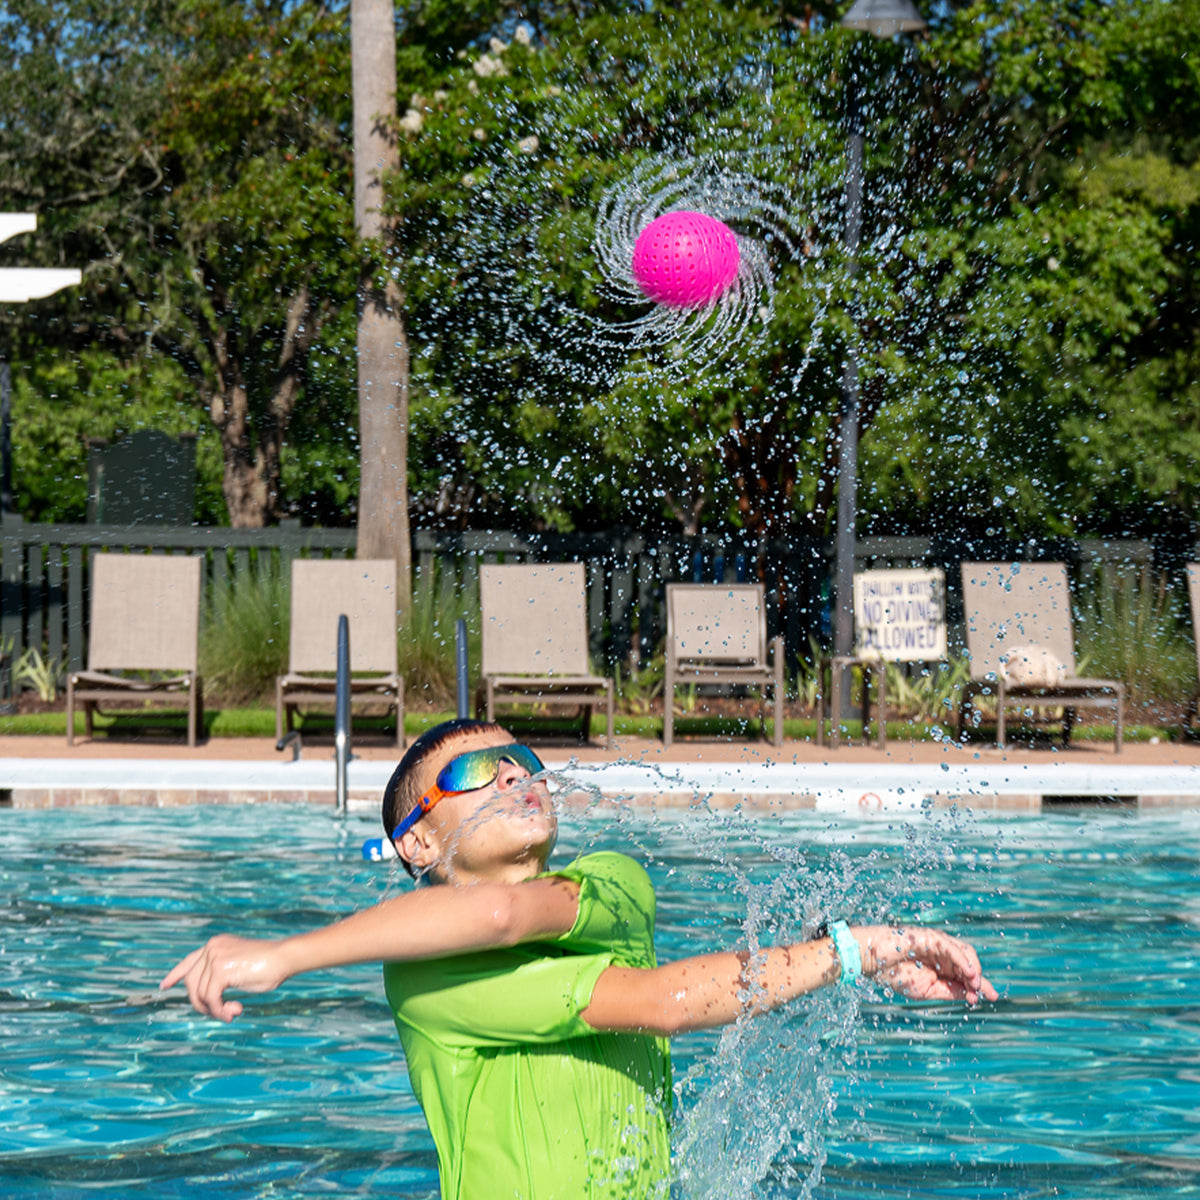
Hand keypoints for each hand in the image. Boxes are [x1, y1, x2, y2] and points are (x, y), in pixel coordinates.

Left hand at [159, 934, 290, 1021]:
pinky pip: (210, 999)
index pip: (189, 960)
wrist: (285, 957)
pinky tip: (234, 1011)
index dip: (175, 974)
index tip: (164, 985)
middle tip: (220, 1014)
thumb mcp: (240, 969)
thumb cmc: (270, 965)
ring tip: (232, 1013)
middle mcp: (212, 947)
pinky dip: (220, 1011)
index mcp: (216, 944)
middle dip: (201, 1003)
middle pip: (191, 983)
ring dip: (214, 1010)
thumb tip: (207, 1002)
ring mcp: (214, 957)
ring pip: (199, 995)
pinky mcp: (220, 970)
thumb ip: (222, 978)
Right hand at [859, 925, 997, 1005]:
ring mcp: (937, 944)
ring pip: (965, 953)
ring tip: (976, 984)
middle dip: (980, 979)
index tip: (994, 997)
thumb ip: (949, 992)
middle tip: (986, 993)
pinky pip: (952, 948)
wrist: (872, 961)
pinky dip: (963, 960)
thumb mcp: (926, 991)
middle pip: (970, 964)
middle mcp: (942, 955)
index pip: (965, 976)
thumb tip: (972, 996)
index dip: (980, 986)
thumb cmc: (894, 974)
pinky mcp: (931, 937)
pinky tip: (969, 973)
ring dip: (974, 969)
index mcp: (940, 968)